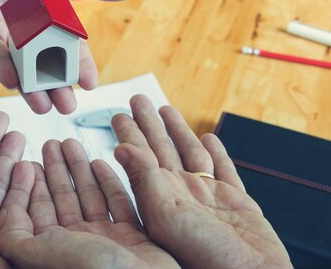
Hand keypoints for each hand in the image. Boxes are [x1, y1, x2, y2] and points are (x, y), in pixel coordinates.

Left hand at [0, 0, 133, 113]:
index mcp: (58, 33)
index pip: (73, 57)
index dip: (82, 71)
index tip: (90, 84)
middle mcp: (35, 48)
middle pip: (49, 76)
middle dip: (58, 92)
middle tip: (66, 107)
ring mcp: (10, 49)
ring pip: (23, 76)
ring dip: (32, 93)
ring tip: (42, 106)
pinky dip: (3, 67)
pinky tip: (11, 78)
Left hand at [0, 139, 178, 268]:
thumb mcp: (41, 254)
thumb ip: (16, 235)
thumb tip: (7, 211)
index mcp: (54, 250)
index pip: (37, 210)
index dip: (30, 184)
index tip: (26, 160)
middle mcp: (78, 245)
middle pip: (62, 198)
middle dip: (55, 169)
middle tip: (50, 143)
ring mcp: (106, 242)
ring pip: (89, 197)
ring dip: (79, 169)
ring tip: (72, 144)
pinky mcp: (134, 239)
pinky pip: (119, 205)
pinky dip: (109, 183)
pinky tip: (100, 163)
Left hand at [112, 95, 292, 268]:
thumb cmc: (204, 257)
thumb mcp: (165, 216)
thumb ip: (145, 181)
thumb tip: (121, 149)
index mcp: (161, 197)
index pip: (140, 157)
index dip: (129, 134)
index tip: (117, 114)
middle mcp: (183, 195)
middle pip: (161, 150)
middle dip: (149, 124)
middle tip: (137, 100)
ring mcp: (209, 198)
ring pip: (191, 155)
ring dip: (178, 132)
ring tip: (166, 109)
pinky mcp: (237, 203)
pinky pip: (225, 172)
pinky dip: (218, 154)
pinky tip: (209, 138)